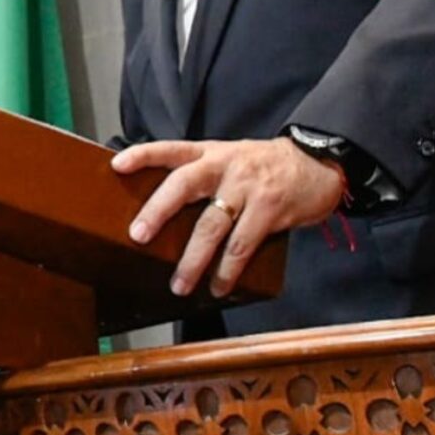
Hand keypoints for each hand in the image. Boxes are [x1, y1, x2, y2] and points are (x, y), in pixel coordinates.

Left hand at [111, 137, 344, 298]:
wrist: (317, 162)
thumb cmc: (266, 167)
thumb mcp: (232, 158)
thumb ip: (204, 177)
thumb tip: (166, 213)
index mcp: (212, 152)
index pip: (171, 148)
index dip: (143, 155)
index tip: (117, 165)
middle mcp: (225, 165)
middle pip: (185, 183)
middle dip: (159, 209)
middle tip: (138, 235)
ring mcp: (247, 187)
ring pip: (212, 224)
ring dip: (193, 259)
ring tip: (179, 284)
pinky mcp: (269, 209)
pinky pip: (242, 245)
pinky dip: (227, 270)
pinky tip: (219, 286)